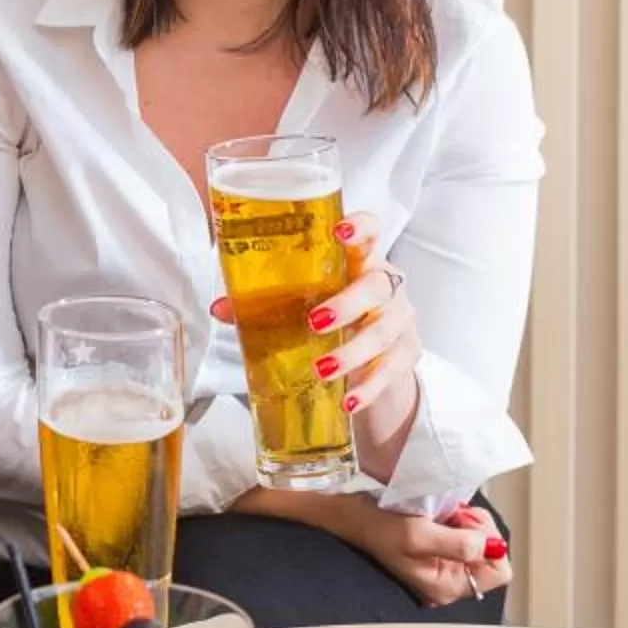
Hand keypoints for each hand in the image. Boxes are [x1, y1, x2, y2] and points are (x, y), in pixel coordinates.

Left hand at [210, 209, 419, 440]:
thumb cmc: (339, 319)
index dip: (360, 227)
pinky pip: (392, 370)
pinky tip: (349, 400)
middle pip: (377, 286)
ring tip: (322, 371)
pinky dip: (369, 388)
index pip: (371, 232)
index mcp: (360, 263)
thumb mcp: (307, 305)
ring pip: (383, 331)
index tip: (340, 231)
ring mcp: (400, 320)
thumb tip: (221, 307)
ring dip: (351, 352)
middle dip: (347, 303)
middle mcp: (386, 286)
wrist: (378, 360)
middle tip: (314, 321)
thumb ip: (268, 303)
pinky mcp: (407, 354)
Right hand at [337, 495, 512, 608]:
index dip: (489, 543)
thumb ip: (458, 544)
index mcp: (447, 586)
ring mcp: (448, 565)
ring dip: (468, 520)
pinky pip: (469, 532)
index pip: (500, 570)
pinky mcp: (443, 550)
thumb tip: (490, 547)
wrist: (353, 518)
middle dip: (478, 529)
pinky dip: (461, 518)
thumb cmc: (377, 528)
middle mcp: (450, 580)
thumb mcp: (417, 535)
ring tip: (443, 516)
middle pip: (494, 553)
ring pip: (484, 539)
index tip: (465, 527)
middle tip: (452, 518)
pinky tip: (441, 516)